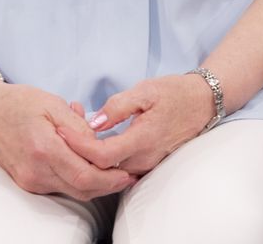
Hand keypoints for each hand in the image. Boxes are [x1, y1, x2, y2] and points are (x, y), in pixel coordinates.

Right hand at [0, 74, 138, 201]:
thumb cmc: (17, 102)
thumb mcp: (51, 102)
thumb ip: (77, 125)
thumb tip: (99, 143)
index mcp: (44, 149)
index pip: (85, 176)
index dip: (110, 178)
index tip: (128, 171)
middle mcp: (36, 172)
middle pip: (81, 189)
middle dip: (108, 184)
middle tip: (129, 175)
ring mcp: (30, 180)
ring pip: (71, 191)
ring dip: (95, 184)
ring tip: (114, 170)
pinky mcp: (27, 182)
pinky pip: (59, 187)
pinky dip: (77, 178)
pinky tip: (87, 163)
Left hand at [57, 74, 215, 177]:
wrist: (202, 102)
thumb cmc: (173, 92)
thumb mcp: (145, 90)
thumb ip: (118, 106)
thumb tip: (93, 122)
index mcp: (142, 139)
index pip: (101, 156)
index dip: (78, 145)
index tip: (61, 130)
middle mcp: (144, 158)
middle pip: (101, 169)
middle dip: (78, 153)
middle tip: (61, 131)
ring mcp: (147, 164)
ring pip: (109, 171)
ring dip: (89, 156)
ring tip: (72, 134)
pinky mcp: (148, 163)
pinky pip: (119, 167)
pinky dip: (103, 157)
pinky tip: (93, 140)